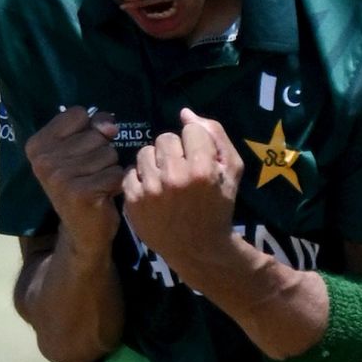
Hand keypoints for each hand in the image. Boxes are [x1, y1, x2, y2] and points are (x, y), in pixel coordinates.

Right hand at [25, 107, 123, 250]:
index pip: (79, 114)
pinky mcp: (80, 193)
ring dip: (109, 169)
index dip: (88, 131)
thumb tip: (110, 127)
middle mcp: (43, 161)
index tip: (79, 154)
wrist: (82, 232)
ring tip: (96, 184)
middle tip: (89, 174)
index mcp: (37, 145)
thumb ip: (95, 126)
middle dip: (101, 152)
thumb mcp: (82, 148)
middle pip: (96, 134)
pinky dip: (117, 184)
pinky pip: (116, 173)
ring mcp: (60, 178)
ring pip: (108, 153)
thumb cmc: (82, 184)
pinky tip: (103, 196)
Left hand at [121, 111, 242, 275]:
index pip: (191, 130)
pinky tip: (153, 192)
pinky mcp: (133, 202)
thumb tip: (185, 112)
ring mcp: (151, 190)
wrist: (199, 249)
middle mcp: (174, 177)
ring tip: (165, 180)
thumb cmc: (219, 207)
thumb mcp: (232, 170)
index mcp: (201, 168)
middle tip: (181, 171)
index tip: (199, 160)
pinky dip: (140, 180)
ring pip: (145, 152)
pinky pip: (130, 173)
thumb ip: (215, 135)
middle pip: (165, 138)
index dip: (196, 143)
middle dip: (175, 151)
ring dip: (155, 162)